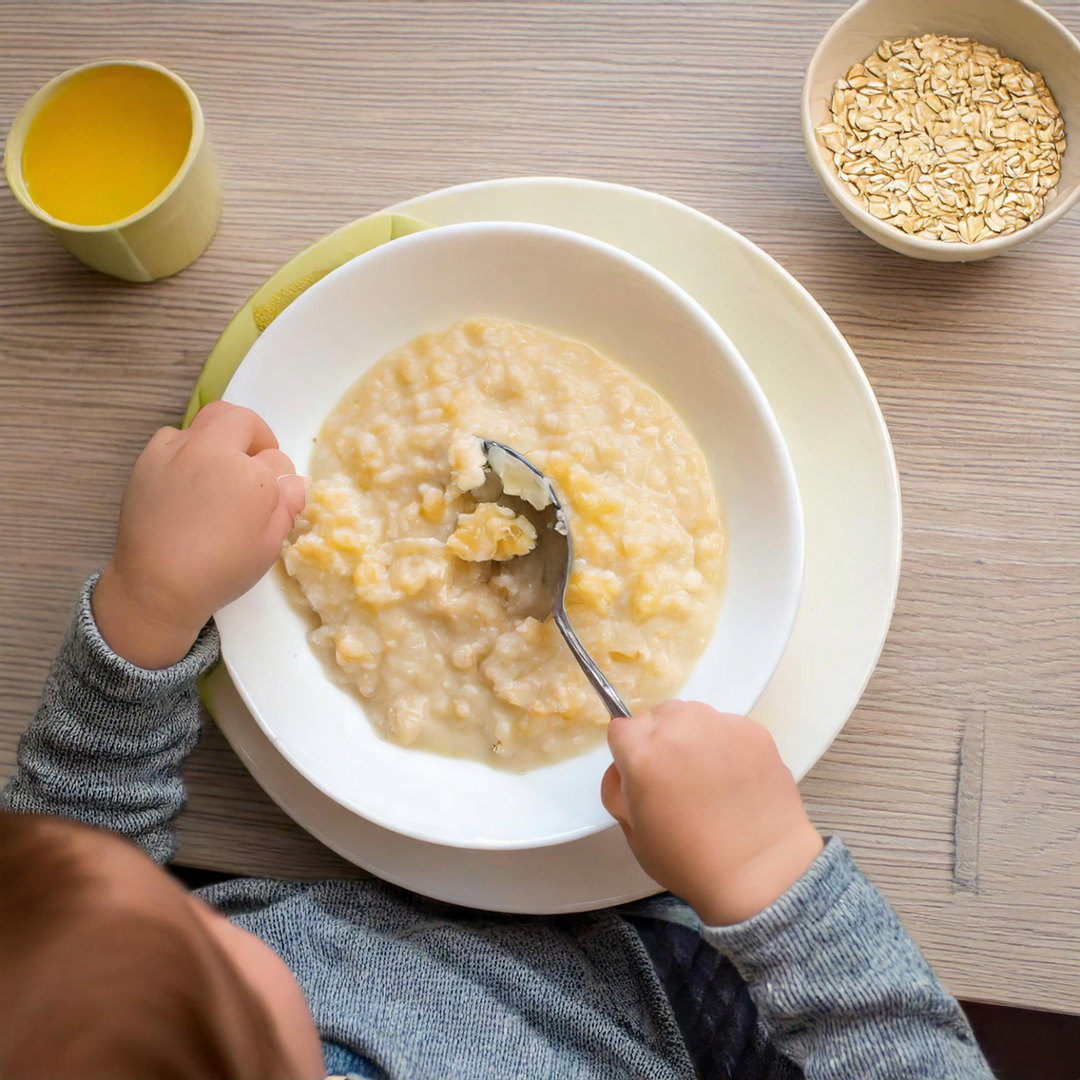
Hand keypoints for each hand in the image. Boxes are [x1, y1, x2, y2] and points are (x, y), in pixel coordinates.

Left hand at [92, 401, 306, 668]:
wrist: (156, 586)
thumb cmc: (220, 570)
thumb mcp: (269, 545)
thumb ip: (287, 505)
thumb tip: (293, 482)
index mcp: (250, 475)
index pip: (277, 460)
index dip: (281, 479)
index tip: (274, 497)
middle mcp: (212, 452)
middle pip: (241, 419)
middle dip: (255, 435)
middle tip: (254, 462)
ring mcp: (175, 452)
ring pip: (206, 422)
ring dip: (219, 440)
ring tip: (217, 472)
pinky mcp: (147, 461)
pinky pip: (173, 438)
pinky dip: (186, 451)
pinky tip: (187, 480)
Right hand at [601, 701, 823, 925]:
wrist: (759, 871)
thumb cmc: (689, 860)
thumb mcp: (633, 833)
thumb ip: (619, 791)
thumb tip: (625, 769)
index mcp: (642, 754)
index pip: (621, 728)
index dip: (627, 752)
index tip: (640, 773)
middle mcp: (679, 729)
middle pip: (658, 716)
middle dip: (660, 739)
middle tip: (675, 776)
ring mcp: (720, 726)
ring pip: (695, 716)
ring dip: (693, 737)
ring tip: (708, 775)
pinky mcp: (754, 732)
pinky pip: (728, 727)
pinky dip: (726, 745)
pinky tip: (735, 778)